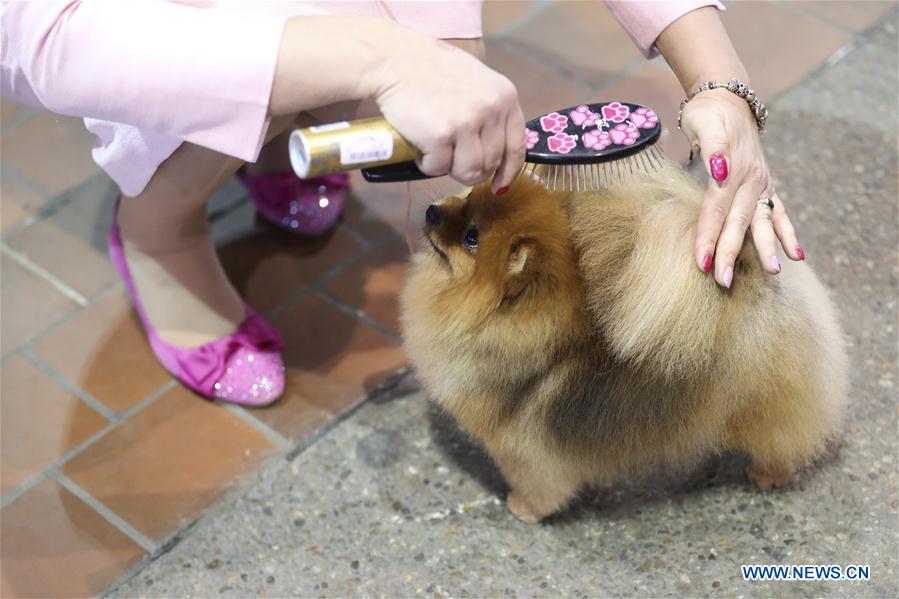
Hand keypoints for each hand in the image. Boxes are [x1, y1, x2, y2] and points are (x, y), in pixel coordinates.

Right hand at [362, 25, 525, 192]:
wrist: (396, 60)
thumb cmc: (431, 71)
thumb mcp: (476, 84)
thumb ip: (490, 113)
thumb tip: (494, 157)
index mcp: (505, 97)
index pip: (516, 147)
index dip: (508, 172)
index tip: (499, 186)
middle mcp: (491, 109)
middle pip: (490, 164)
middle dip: (470, 169)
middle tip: (450, 158)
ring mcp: (466, 123)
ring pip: (468, 172)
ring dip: (449, 169)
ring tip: (435, 151)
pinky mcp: (440, 136)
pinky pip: (438, 169)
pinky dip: (426, 164)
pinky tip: (419, 146)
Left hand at [679, 88, 803, 286]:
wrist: (729, 98)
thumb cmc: (707, 113)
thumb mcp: (703, 121)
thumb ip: (712, 145)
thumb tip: (718, 170)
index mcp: (731, 169)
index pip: (716, 210)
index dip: (707, 237)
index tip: (701, 264)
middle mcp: (750, 180)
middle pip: (738, 222)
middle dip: (731, 253)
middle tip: (725, 282)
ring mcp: (761, 184)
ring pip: (761, 221)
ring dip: (766, 248)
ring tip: (775, 272)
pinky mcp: (765, 186)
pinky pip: (778, 212)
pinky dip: (786, 233)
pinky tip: (797, 255)